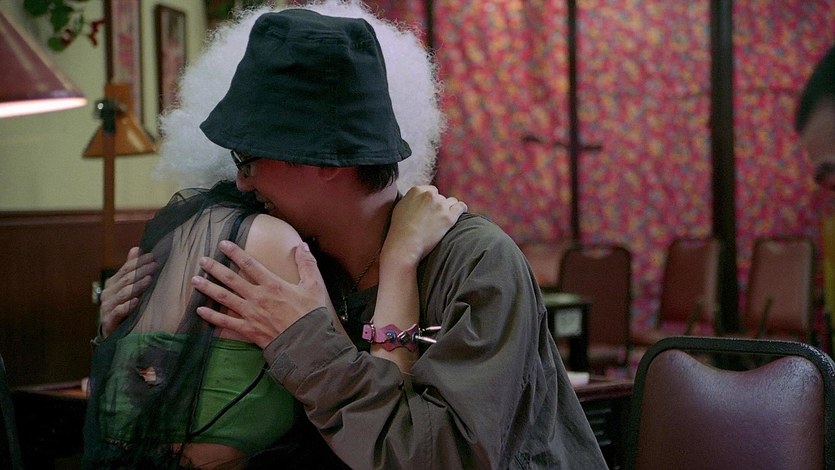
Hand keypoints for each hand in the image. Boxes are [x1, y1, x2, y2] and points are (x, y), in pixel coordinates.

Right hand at [100, 247, 156, 336]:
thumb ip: (130, 269)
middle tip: (155, 266)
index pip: (126, 269)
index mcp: (113, 283)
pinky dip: (128, 306)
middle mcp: (108, 293)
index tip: (153, 256)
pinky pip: (118, 311)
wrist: (111, 332)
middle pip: (126, 279)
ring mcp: (107, 307)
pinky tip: (137, 301)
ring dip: (137, 286)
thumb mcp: (127, 287)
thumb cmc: (123, 306)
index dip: (139, 262)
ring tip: (149, 280)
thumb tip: (137, 248)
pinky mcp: (109, 320)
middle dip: (141, 271)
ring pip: (123, 294)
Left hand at [192, 241, 329, 347]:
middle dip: (215, 268)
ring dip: (208, 288)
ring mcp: (250, 314)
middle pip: (231, 279)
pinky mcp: (248, 329)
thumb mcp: (314, 286)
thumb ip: (307, 264)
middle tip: (202, 260)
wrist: (306, 343)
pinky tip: (200, 310)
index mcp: (272, 284)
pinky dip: (212, 316)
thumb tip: (302, 246)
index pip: (250, 264)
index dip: (235, 253)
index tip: (223, 244)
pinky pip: (226, 322)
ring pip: (224, 298)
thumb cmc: (311, 314)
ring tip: (195, 280)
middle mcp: (257, 297)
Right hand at [383, 185, 467, 265]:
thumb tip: (417, 199)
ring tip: (443, 219)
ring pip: (451, 201)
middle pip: (440, 197)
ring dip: (448, 208)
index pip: (430, 191)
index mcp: (417, 190)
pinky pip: (461, 207)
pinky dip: (460, 210)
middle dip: (438, 206)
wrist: (405, 244)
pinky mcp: (449, 217)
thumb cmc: (399, 230)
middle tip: (433, 218)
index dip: (430, 201)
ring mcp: (440, 205)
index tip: (428, 210)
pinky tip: (457, 215)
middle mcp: (430, 195)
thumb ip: (411, 199)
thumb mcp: (400, 207)